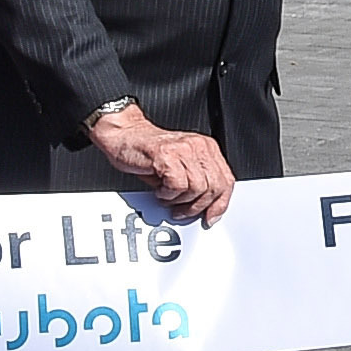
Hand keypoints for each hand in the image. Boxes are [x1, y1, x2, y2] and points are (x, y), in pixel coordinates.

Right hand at [86, 104, 237, 224]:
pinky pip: (178, 185)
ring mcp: (184, 149)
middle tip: (181, 211)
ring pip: (197, 188)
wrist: (124, 133)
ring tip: (166, 197)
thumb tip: (206, 209)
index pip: (226, 180)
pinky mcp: (167, 155)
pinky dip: (167, 195)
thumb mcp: (179, 166)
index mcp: (206, 149)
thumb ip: (196, 182)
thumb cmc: (148, 152)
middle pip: (214, 187)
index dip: (221, 203)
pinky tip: (159, 190)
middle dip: (198, 206)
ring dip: (180, 201)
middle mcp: (199, 147)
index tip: (211, 217)